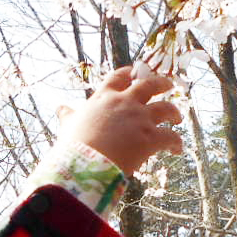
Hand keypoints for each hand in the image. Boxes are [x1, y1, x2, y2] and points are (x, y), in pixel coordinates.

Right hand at [56, 65, 182, 173]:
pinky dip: (176, 142)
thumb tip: (60, 107)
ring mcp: (140, 119)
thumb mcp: (69, 125)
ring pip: (166, 108)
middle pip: (149, 85)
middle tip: (168, 85)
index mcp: (104, 98)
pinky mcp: (150, 138)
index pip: (118, 77)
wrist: (84, 164)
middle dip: (161, 83)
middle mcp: (125, 103)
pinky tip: (177, 150)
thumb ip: (68, 115)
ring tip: (177, 117)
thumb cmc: (73, 146)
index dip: (128, 73)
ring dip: (174, 112)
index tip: (134, 72)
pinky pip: (171, 137)